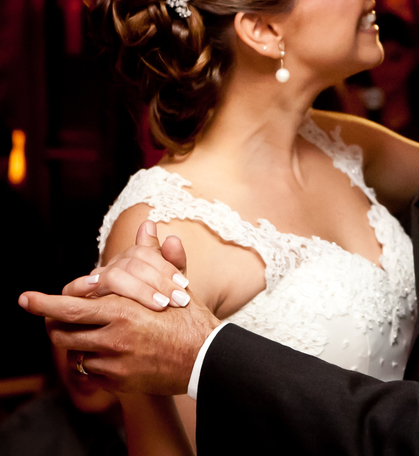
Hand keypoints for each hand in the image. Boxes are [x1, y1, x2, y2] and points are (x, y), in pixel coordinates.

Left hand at [19, 224, 219, 394]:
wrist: (206, 358)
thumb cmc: (190, 318)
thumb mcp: (174, 283)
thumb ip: (155, 256)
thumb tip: (150, 225)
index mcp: (122, 309)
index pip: (69, 307)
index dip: (43, 303)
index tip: (24, 299)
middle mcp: (113, 336)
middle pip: (63, 333)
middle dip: (54, 326)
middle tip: (53, 322)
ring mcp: (114, 362)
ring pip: (75, 354)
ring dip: (78, 345)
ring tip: (91, 337)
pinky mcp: (118, 381)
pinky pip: (91, 372)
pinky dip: (95, 363)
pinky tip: (110, 355)